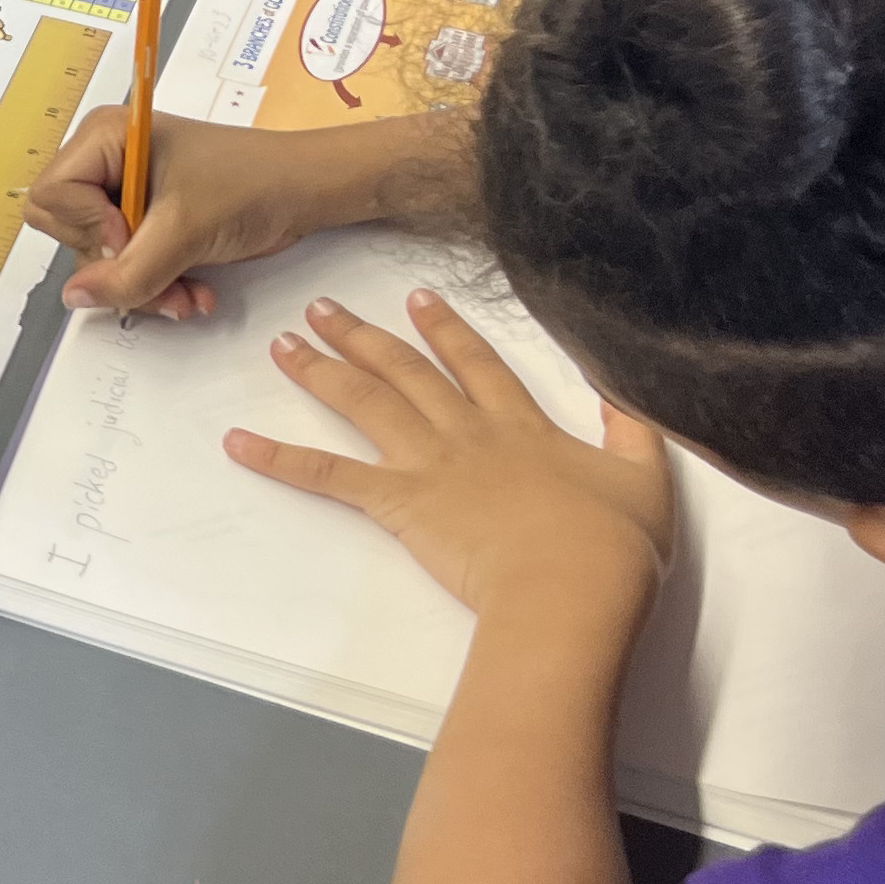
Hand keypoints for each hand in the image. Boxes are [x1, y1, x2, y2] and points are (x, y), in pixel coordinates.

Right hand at [27, 108, 448, 320]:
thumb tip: (75, 299)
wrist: (309, 192)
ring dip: (142, 284)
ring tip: (185, 295)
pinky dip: (155, 284)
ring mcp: (125, 192)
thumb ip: (126, 273)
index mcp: (103, 138)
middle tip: (158, 275)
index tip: (134, 236)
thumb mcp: (184, 233)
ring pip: (98, 258)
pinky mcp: (146, 219)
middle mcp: (105, 161)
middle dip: (116, 267)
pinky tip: (191, 291)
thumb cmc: (253, 186)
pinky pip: (125, 264)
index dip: (87, 227)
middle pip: (69, 231)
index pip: (52, 196)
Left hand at [228, 289, 672, 621]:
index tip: (418, 299)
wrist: (574, 584)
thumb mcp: (646, 480)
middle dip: (364, 335)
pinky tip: (238, 442)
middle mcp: (469, 432)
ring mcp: (430, 463)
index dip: (447, 329)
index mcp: (524, 426)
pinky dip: (277, 457)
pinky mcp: (399, 501)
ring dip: (319, 371)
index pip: (478, 364)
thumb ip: (632, 432)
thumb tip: (626, 396)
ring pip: (364, 402)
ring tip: (283, 344)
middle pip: (407, 371)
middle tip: (324, 309)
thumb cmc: (613, 546)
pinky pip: (326, 474)